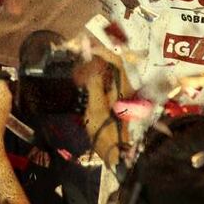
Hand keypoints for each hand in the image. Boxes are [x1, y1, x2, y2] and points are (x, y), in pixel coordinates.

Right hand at [72, 42, 132, 167]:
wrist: (116, 157)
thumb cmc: (105, 133)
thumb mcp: (96, 108)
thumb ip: (94, 83)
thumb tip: (90, 60)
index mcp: (124, 88)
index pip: (114, 60)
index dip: (99, 50)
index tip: (83, 47)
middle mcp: (126, 88)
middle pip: (112, 64)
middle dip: (95, 56)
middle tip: (77, 53)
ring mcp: (123, 95)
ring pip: (110, 73)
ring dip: (95, 66)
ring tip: (78, 65)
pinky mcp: (118, 102)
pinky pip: (107, 82)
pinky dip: (96, 77)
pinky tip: (84, 80)